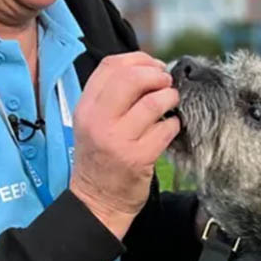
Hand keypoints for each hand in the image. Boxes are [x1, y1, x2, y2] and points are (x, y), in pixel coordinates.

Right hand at [69, 52, 179, 238]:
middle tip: (167, 83)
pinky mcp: (138, 158)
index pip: (111, 66)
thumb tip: (149, 68)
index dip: (139, 59)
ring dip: (170, 98)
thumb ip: (112, 96)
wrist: (97, 201)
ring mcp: (117, 139)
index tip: (154, 65)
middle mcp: (98, 120)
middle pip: (132, 78)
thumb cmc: (101, 158)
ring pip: (153, 102)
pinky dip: (174, 125)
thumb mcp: (93, 123)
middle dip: (157, 75)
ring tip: (171, 104)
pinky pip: (166, 129)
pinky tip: (169, 129)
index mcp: (86, 107)